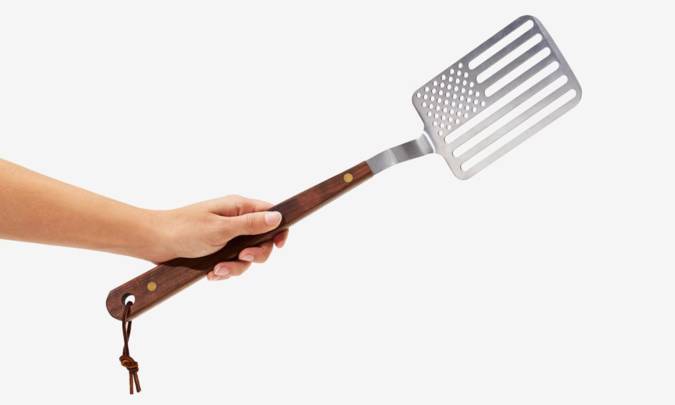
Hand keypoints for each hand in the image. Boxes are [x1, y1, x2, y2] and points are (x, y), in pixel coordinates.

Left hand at [151, 195, 287, 280]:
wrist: (152, 242)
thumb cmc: (183, 229)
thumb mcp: (221, 228)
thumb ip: (251, 224)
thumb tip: (278, 217)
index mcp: (238, 207)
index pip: (271, 214)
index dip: (279, 230)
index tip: (279, 244)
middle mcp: (235, 220)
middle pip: (262, 240)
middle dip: (254, 255)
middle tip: (241, 258)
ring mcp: (226, 236)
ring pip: (246, 257)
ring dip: (235, 267)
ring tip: (217, 270)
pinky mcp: (216, 251)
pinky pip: (231, 264)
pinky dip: (224, 271)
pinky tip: (211, 273)